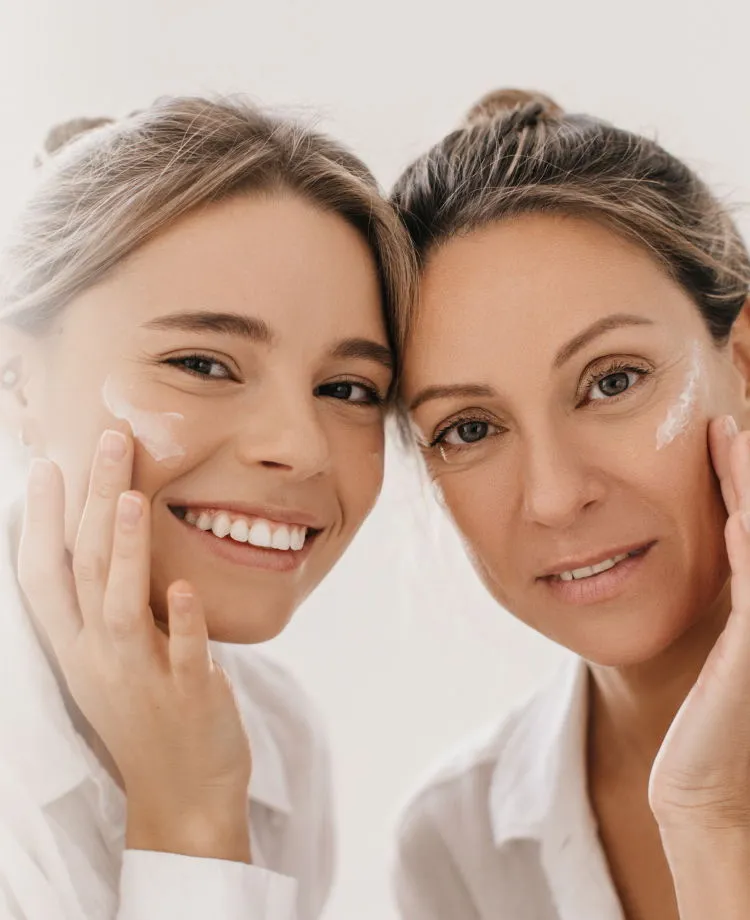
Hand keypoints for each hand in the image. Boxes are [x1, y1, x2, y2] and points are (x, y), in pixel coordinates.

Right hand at [17, 430, 251, 860]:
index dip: (39, 523)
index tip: (46, 467)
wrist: (181, 794)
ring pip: (124, 607)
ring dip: (127, 552)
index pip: (44, 577)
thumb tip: (112, 537)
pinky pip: (185, 656)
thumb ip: (110, 604)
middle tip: (109, 441)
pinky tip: (184, 587)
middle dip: (93, 503)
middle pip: (88, 570)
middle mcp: (99, 660)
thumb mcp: (111, 659)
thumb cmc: (147, 713)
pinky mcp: (189, 697)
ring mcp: (142, 679)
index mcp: (77, 647)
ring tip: (130, 498)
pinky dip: (184, 623)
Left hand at [648, 416, 749, 832]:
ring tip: (733, 441)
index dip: (739, 477)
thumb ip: (727, 599)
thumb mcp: (717, 648)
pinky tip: (737, 518)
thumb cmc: (707, 721)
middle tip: (725, 421)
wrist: (704, 790)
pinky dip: (748, 549)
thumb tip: (723, 541)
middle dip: (747, 472)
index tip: (717, 432)